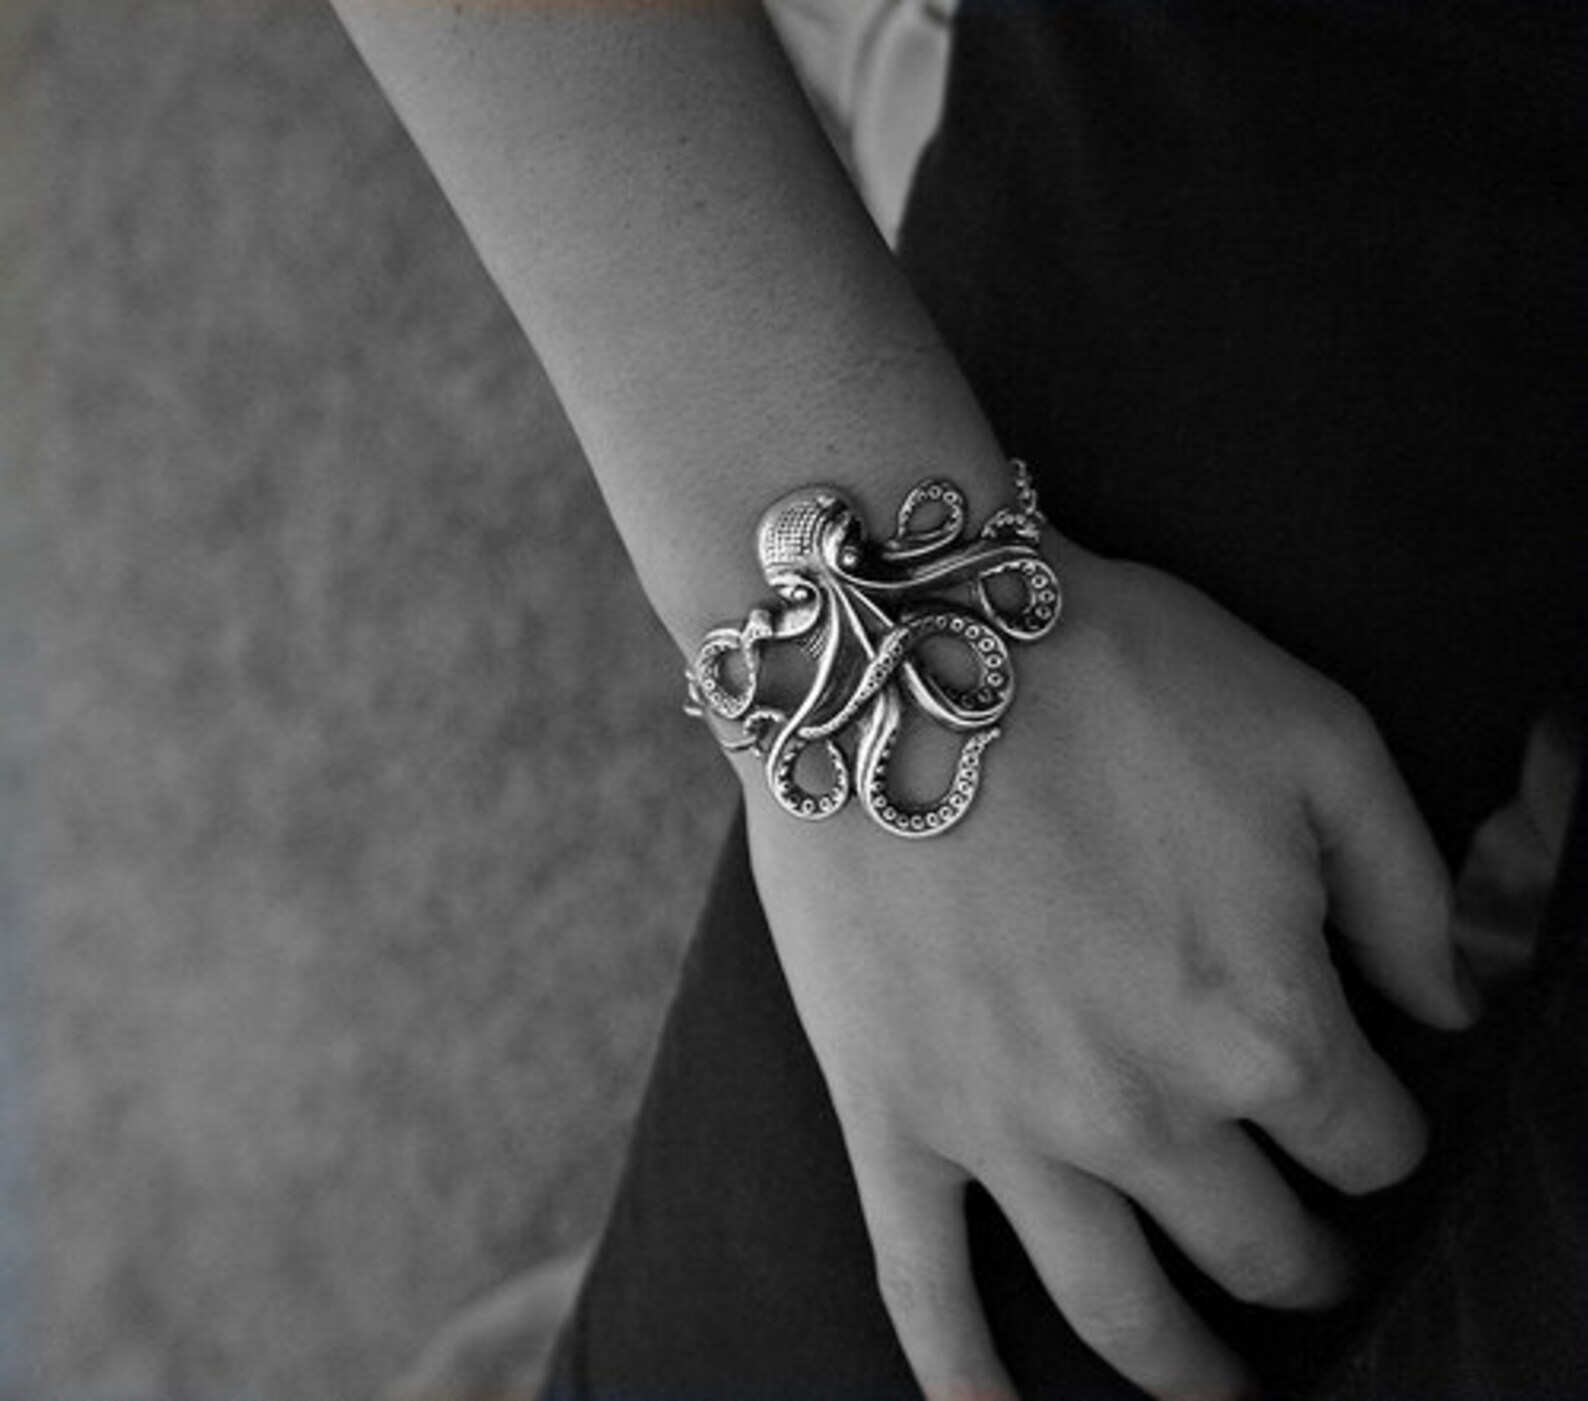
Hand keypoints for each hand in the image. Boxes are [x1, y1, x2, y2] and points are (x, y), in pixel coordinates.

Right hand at [740, 547, 1474, 1400]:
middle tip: (1303, 1258)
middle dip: (1303, 1263)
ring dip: (1185, 1375)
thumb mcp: (1316, 737)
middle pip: (1261, 1248)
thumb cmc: (1115, 676)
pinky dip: (963, 1377)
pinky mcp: (893, 1114)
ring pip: (1121, 1309)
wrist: (904, 651)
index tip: (1358, 1109)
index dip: (1379, 1133)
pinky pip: (925, 1284)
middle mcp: (1146, 1112)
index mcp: (1266, 1024)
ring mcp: (1008, 1130)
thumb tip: (1454, 1013)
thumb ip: (1409, 891)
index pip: (1369, 1144)